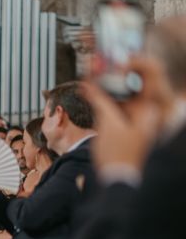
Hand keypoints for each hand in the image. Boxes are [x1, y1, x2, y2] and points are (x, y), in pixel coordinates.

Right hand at [83, 55, 174, 172]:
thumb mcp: (107, 124)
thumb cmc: (117, 155)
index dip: (133, 62)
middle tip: (98, 62)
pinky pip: (116, 105)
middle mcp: (146, 112)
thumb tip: (89, 82)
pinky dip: (105, 98)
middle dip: (115, 71)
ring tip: (92, 73)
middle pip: (133, 83)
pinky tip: (92, 91)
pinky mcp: (125, 127)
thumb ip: (100, 99)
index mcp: (148, 109)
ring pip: (123, 94)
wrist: (116, 181)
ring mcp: (136, 120)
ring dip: (107, 84)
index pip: (148, 75)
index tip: (114, 57)